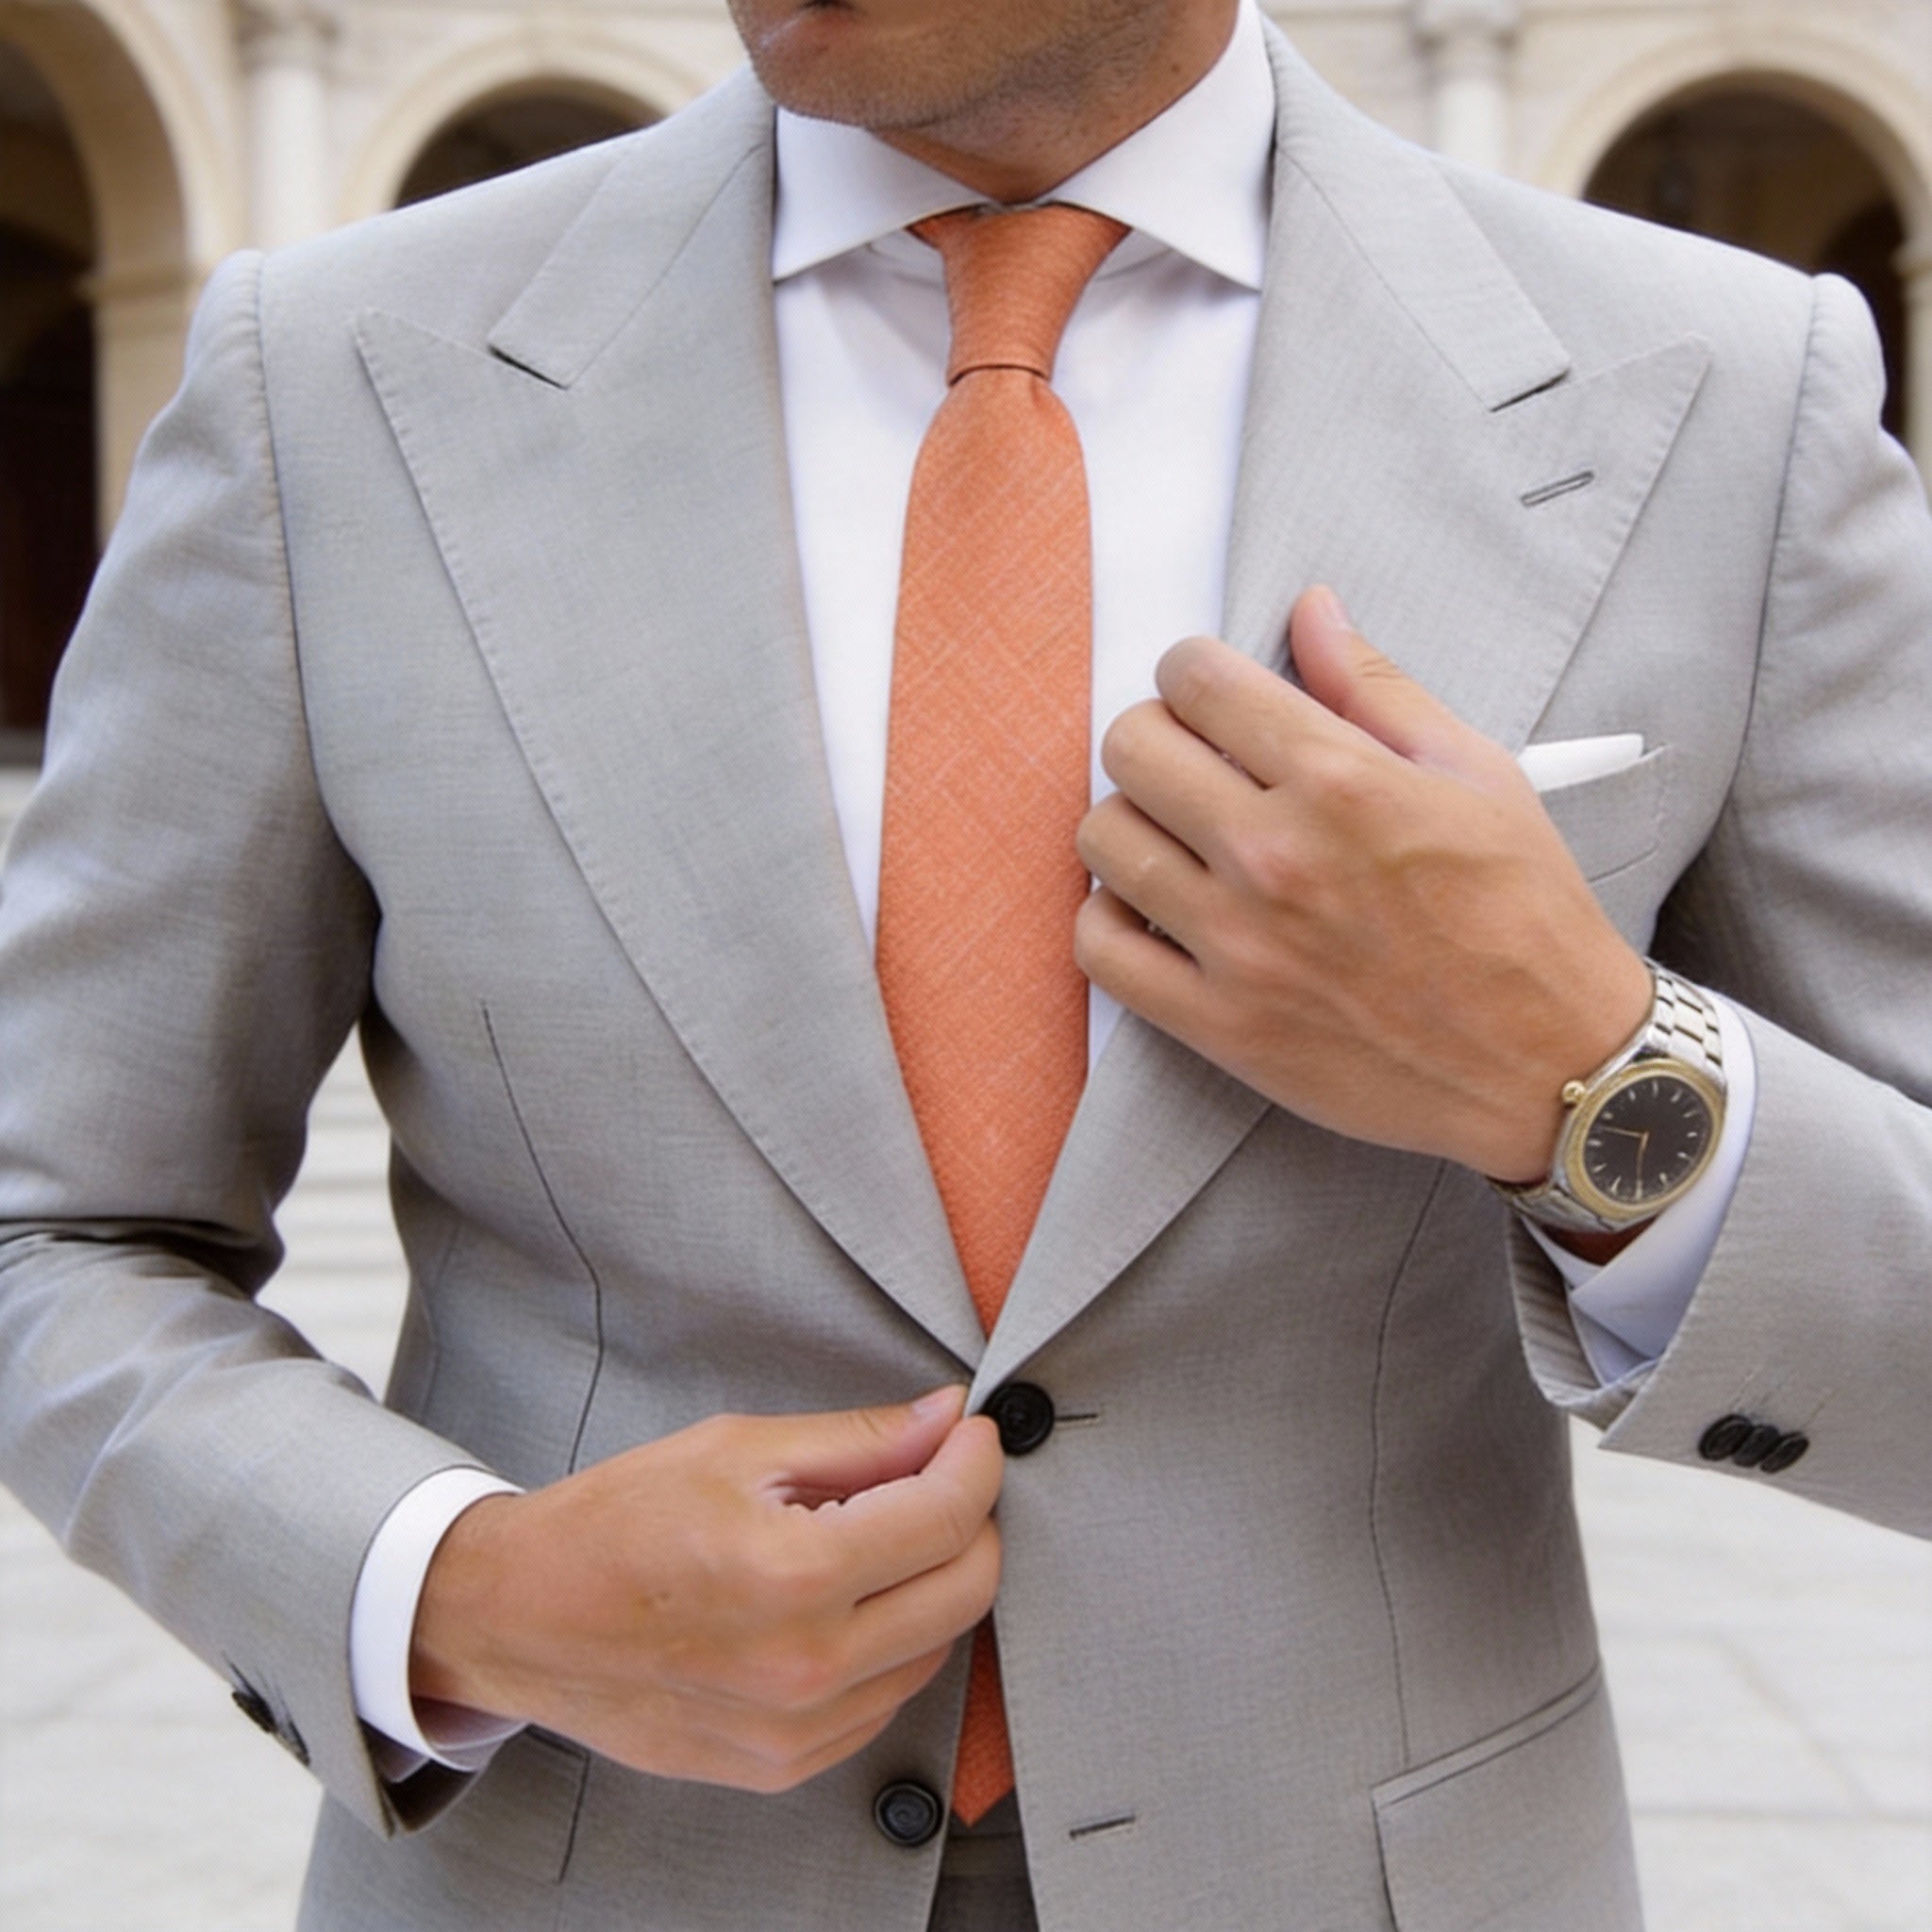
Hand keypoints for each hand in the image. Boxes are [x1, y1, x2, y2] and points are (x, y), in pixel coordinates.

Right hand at [410, 1387, 1002, 1792]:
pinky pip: (886, 1701)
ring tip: (879, 1533)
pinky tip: (847, 1599)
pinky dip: (893, 1643)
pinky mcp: (783, 1767)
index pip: (945, 1517)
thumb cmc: (616, 1523)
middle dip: (971, 1519)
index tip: (971, 1432)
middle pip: (966, 1591)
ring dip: (934, 1583)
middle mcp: (806, 1667)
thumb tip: (947, 1418)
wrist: (522, 1620)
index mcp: (793, 1575)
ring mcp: (797, 1731)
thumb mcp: (737, 1449)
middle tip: (939, 1474)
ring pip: (937, 1650)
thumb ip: (858, 1440)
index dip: (976, 1460)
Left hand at [1075, 586, 1651, 1182]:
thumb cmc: (1524, 915)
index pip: (1197, 680)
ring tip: (1174, 835)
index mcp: (1340, 782)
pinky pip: (1100, 950)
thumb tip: (1310, 610)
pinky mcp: (1219, 1025)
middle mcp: (1276, 857)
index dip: (1193, 671)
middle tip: (1192, 760)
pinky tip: (1154, 908)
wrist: (1553, 1064)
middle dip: (1155, 734)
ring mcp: (1239, 946)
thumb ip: (1376, 687)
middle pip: (1132, 748)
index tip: (1209, 693)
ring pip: (1104, 840)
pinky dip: (1109, 918)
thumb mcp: (1476, 774)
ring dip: (1129, 821)